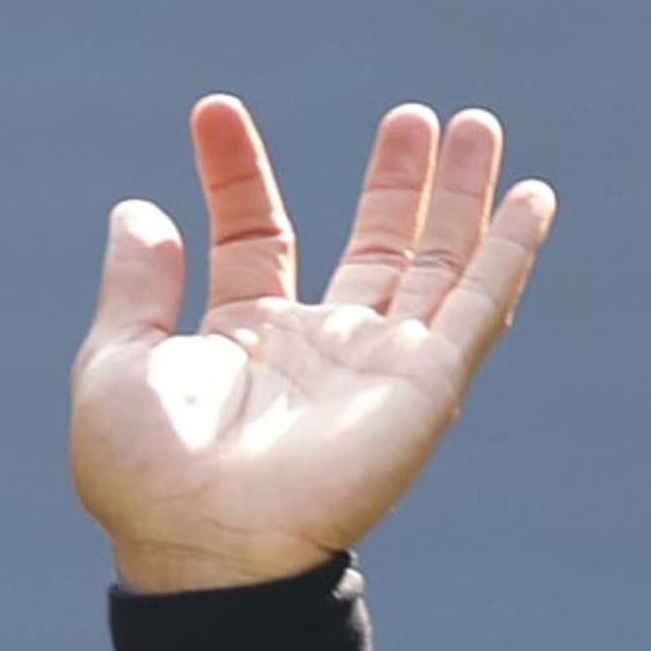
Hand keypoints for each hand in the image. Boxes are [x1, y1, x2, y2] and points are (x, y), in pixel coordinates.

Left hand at [71, 96, 555, 592]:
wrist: (198, 541)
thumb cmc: (145, 470)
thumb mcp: (119, 359)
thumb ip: (136, 285)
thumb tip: (136, 209)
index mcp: (246, 336)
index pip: (258, 233)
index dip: (237, 172)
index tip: (212, 108)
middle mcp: (321, 346)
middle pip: (375, 245)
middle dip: (395, 182)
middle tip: (412, 116)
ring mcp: (378, 364)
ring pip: (436, 264)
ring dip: (458, 198)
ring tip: (473, 124)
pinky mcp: (425, 386)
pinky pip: (479, 307)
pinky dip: (508, 252)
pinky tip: (531, 197)